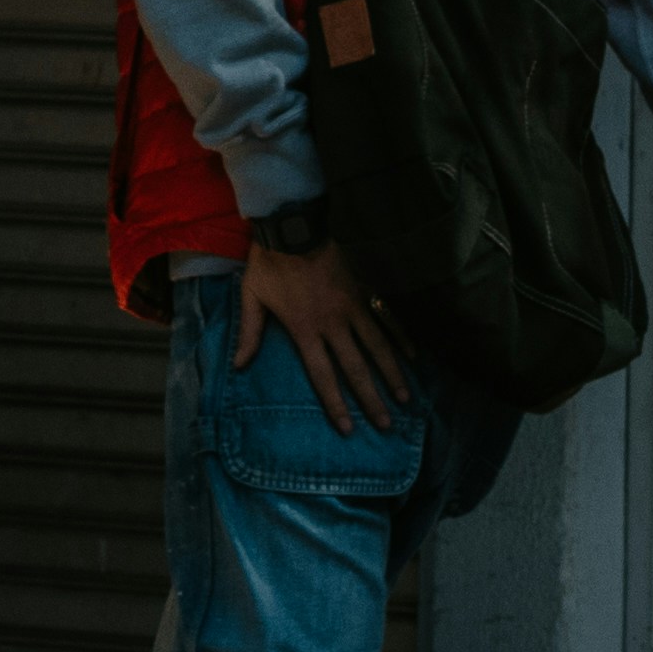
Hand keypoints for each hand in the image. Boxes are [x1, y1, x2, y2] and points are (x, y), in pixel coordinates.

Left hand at [233, 239, 410, 432]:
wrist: (295, 224)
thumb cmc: (270, 262)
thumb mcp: (251, 296)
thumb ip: (250, 333)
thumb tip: (239, 365)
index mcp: (304, 329)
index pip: (322, 376)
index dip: (336, 404)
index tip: (349, 427)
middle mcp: (332, 324)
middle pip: (355, 369)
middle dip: (371, 399)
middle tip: (386, 424)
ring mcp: (353, 307)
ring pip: (377, 347)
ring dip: (392, 374)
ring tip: (405, 397)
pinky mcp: (366, 289)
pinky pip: (387, 317)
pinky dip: (401, 337)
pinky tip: (414, 355)